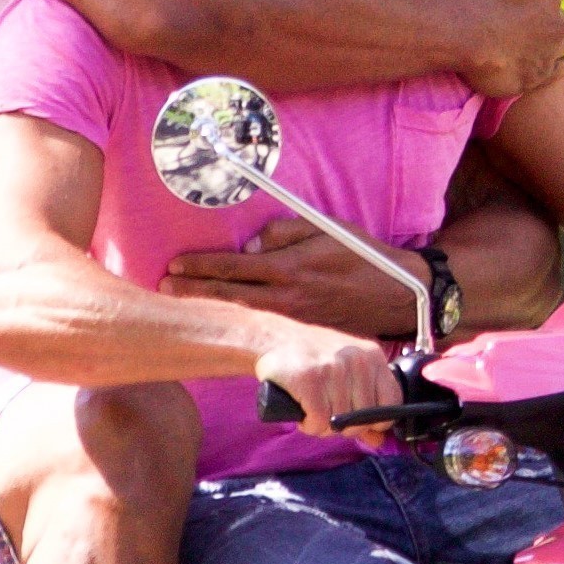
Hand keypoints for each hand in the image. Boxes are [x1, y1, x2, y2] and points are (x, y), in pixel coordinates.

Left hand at [163, 218, 423, 336]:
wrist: (399, 296)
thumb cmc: (365, 256)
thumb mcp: (328, 229)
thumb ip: (285, 232)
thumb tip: (250, 247)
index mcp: (291, 268)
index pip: (235, 268)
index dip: (202, 267)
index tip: (176, 265)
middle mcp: (288, 298)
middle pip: (231, 295)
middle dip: (194, 291)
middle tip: (164, 289)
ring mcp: (294, 319)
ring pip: (243, 314)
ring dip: (211, 309)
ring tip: (182, 306)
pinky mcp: (303, 333)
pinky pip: (264, 326)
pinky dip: (239, 323)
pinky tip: (222, 322)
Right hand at [254, 323, 401, 441]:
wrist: (273, 338)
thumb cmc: (313, 358)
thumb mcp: (346, 373)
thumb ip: (366, 406)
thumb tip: (378, 440)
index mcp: (372, 356)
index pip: (392, 401)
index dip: (375, 419)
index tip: (357, 419)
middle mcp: (357, 361)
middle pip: (362, 419)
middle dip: (343, 425)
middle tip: (326, 411)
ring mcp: (334, 369)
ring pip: (338, 424)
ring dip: (322, 425)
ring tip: (311, 406)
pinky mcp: (309, 380)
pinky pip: (318, 423)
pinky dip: (308, 425)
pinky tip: (302, 411)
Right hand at [447, 0, 563, 99]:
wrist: (461, 35)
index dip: (530, 3)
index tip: (513, 9)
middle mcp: (556, 25)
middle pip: (556, 25)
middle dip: (542, 27)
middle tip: (518, 32)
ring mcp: (549, 54)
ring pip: (559, 49)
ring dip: (548, 48)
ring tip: (526, 49)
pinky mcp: (539, 78)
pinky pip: (556, 73)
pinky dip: (547, 70)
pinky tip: (532, 66)